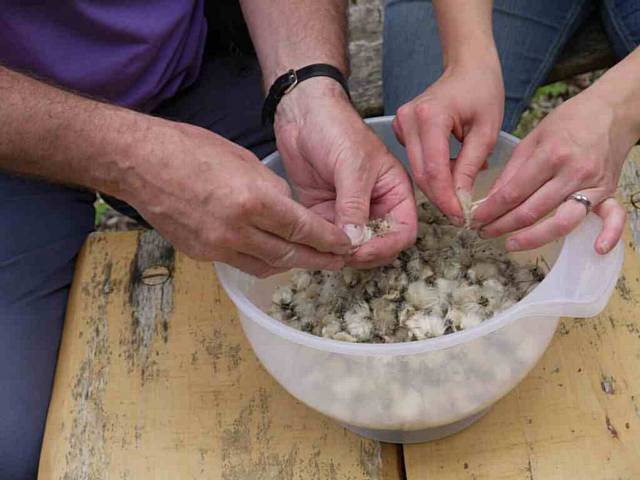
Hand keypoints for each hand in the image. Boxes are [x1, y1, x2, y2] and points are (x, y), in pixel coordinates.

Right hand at [123, 119, 351, 276]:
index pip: (303, 229)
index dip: (329, 241)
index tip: (345, 245)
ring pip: (266, 266)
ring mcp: (216, 246)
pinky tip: (271, 255)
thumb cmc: (190, 150)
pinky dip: (261, 261)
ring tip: (309, 261)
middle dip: (318, 260)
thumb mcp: (243, 160)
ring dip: (291, 265)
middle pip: (289, 255)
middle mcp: (236, 230)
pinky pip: (240, 263)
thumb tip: (288, 210)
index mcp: (252, 201)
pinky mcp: (200, 254)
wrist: (139, 163)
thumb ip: (271, 190)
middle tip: (337, 262)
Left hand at [274, 78, 416, 267]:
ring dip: (340, 253)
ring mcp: (349, 212)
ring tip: (324, 250)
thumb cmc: (336, 128)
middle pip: (379, 245)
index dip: (386, 246)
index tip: (362, 251)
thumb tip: (355, 242)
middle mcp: (376, 205)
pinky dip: (321, 246)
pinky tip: (311, 245)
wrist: (302, 113)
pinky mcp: (325, 213)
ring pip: (353, 247)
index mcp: (394, 192)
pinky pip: (327, 239)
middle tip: (340, 253)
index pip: (403, 231)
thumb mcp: (352, 166)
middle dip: (363, 254)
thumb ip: (354, 205)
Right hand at [392, 54, 503, 223]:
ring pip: (417, 170)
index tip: (460, 217)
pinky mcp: (401, 128)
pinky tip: (451, 174)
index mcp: (430, 116)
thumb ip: (470, 167)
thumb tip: (461, 201)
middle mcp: (408, 119)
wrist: (467, 65)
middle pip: (422, 173)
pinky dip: (433, 172)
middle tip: (460, 215)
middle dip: (441, 197)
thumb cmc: (482, 91)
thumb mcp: (486, 132)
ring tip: (460, 196)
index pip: (435, 170)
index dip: (447, 198)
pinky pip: (416, 160)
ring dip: (438, 187)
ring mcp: (401, 123)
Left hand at [473, 89, 630, 253]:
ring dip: (533, 238)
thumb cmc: (570, 120)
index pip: (513, 192)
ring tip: (510, 243)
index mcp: (551, 155)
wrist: (612, 109)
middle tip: (483, 232)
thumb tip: (491, 200)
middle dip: (502, 225)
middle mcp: (573, 172)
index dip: (491, 210)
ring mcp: (593, 185)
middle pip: (532, 210)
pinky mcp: (610, 191)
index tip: (475, 218)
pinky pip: (614, 217)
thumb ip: (512, 171)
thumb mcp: (533, 137)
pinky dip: (609, 234)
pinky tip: (597, 249)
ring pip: (562, 221)